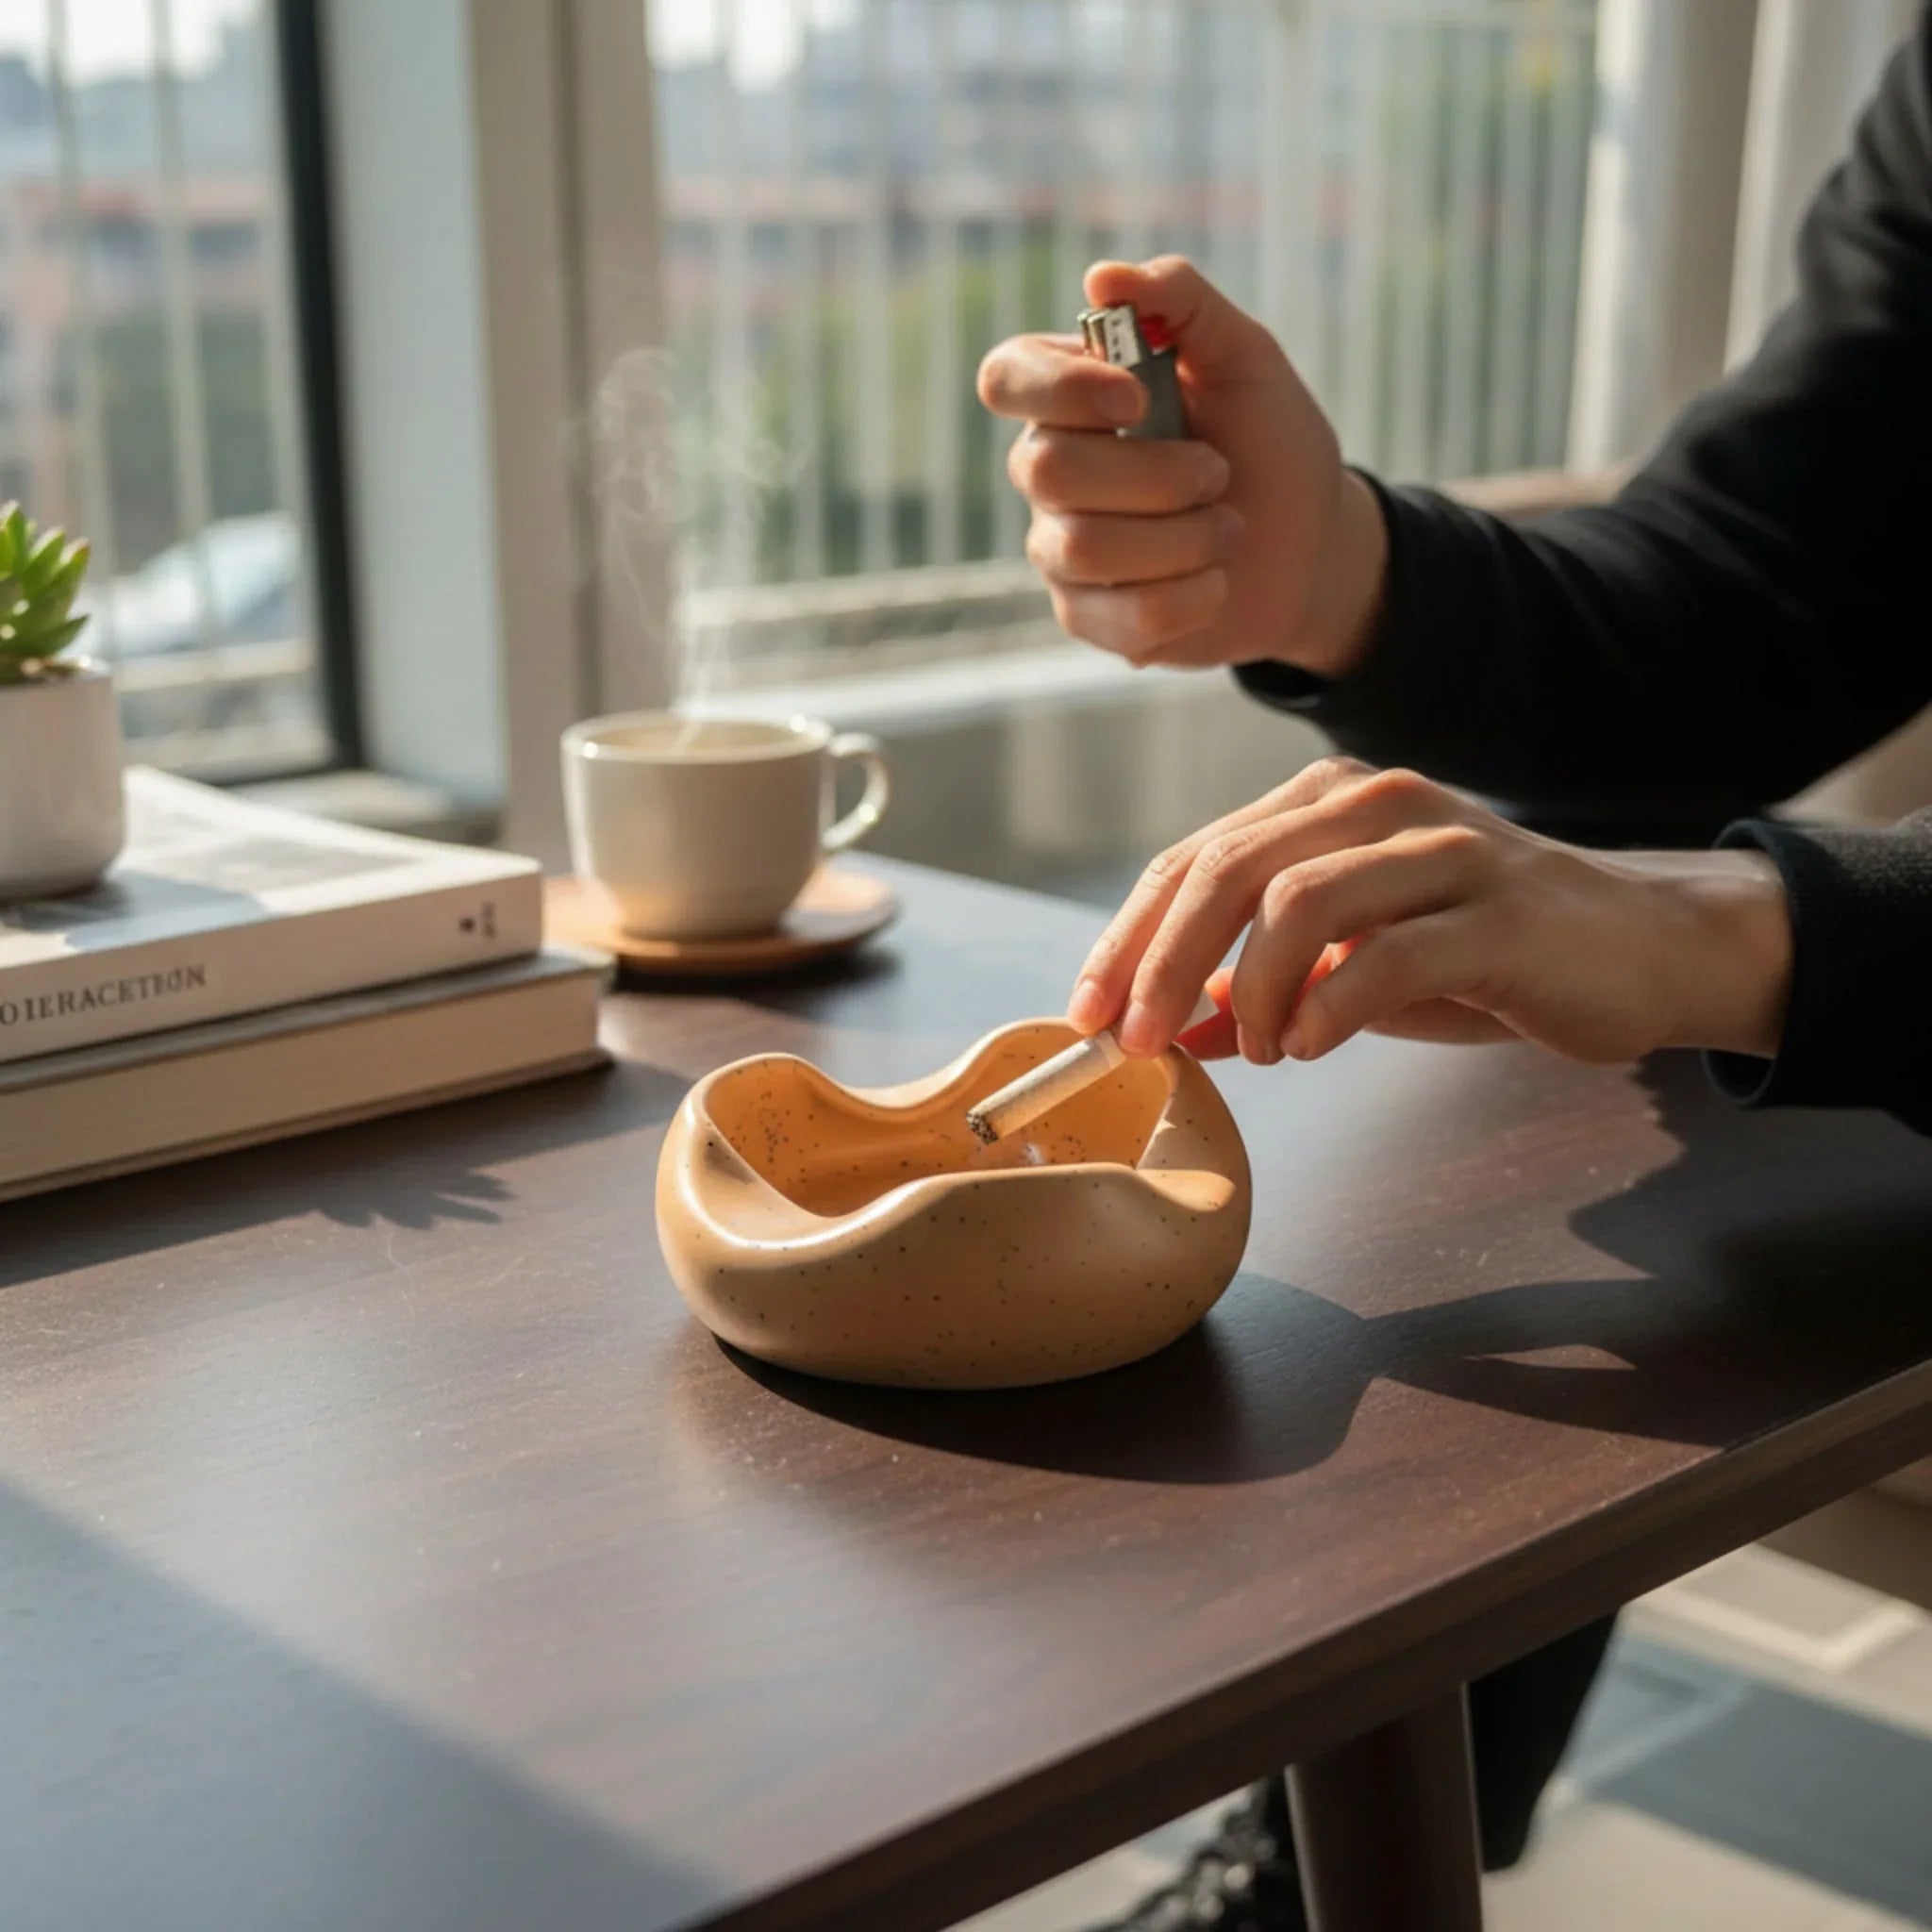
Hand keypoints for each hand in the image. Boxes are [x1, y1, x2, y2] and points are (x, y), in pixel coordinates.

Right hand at [976, 256, 1386, 677]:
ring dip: (1184, 538)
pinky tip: (1218, 583)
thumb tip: (1103, 278)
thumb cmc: (1270, 443)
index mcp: (1073, 394)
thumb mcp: (1246, 359)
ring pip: (1085, 548)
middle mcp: (1049, 469)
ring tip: (1228, 530)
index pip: (1007, 377)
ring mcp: (1061, 547)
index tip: (1136, 400)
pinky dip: (1191, 597)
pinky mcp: (1087, 615)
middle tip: (1218, 474)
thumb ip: (1184, 304)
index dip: (1062, 391)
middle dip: (1154, 475)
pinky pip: (1121, 615)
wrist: (1310, 546)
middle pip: (1046, 470)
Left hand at [1070, 757, 1793, 1069]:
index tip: (1089, 1013)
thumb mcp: (1356, 968)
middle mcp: (1376, 804)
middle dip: (1163, 963)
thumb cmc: (1483, 956)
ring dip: (1253, 988)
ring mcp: (1442, 849)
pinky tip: (1312, 1044)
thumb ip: (1266, 987)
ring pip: (1299, 901)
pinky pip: (1389, 953)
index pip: (1195, 859)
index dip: (1129, 937)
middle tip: (1138, 1041)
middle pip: (1229, 871)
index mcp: (1327, 802)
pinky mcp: (1499, 912)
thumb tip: (1176, 1028)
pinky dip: (1330, 1006)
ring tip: (1259, 1049)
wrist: (1638, 949)